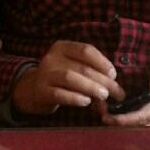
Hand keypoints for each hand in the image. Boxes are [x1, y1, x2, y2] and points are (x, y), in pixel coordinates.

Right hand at [11, 41, 125, 115]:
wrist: (33, 90)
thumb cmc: (60, 80)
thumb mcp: (73, 69)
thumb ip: (91, 73)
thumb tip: (115, 86)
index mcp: (63, 47)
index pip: (86, 50)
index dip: (102, 62)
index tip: (114, 75)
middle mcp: (53, 57)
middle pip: (82, 67)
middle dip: (102, 81)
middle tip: (116, 93)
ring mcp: (45, 74)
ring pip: (71, 77)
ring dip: (90, 87)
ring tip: (103, 96)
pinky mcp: (42, 91)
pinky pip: (59, 94)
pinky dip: (75, 98)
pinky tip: (86, 102)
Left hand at [98, 50, 149, 126]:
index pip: (141, 117)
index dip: (124, 119)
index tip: (108, 117)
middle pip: (136, 124)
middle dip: (118, 121)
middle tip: (99, 113)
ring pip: (136, 124)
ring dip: (120, 120)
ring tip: (102, 112)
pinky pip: (138, 119)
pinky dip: (125, 117)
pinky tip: (113, 111)